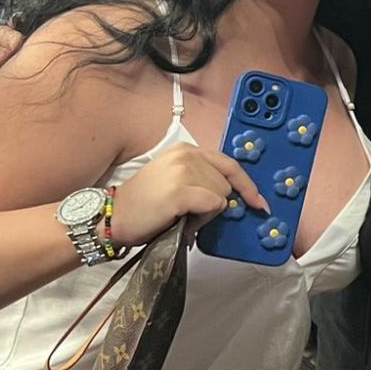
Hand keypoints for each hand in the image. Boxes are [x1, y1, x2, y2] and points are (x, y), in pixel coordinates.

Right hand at [109, 144, 267, 246]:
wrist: (112, 218)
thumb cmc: (144, 206)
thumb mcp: (175, 181)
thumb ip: (203, 180)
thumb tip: (233, 198)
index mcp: (186, 150)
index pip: (229, 165)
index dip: (246, 186)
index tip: (259, 202)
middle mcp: (186, 155)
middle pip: (227, 184)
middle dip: (214, 203)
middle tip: (187, 212)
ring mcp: (183, 171)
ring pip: (222, 197)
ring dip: (206, 213)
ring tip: (180, 215)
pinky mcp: (181, 191)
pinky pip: (214, 206)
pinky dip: (202, 219)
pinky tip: (181, 219)